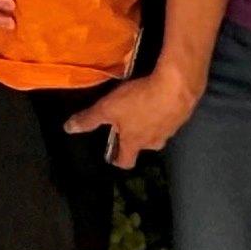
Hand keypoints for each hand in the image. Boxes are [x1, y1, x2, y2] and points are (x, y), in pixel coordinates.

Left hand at [68, 64, 203, 169]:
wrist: (176, 87)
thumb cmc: (139, 101)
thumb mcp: (107, 109)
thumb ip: (89, 119)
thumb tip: (68, 129)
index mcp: (136, 143)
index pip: (126, 162)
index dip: (117, 160)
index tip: (112, 154)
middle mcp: (155, 141)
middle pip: (142, 146)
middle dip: (132, 138)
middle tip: (123, 124)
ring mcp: (171, 130)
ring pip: (156, 133)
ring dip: (147, 124)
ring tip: (138, 109)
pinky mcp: (181, 116)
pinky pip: (168, 118)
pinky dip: (160, 113)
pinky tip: (155, 99)